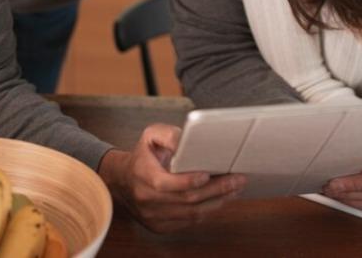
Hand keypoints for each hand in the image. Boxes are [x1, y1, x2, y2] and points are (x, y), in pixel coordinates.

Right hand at [98, 124, 245, 232]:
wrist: (123, 180)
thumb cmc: (143, 155)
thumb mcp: (150, 136)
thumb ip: (169, 134)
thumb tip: (187, 140)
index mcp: (142, 175)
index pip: (165, 184)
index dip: (188, 181)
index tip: (208, 174)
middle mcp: (147, 199)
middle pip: (186, 200)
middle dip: (216, 190)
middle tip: (237, 180)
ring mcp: (153, 216)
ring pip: (191, 214)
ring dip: (217, 202)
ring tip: (235, 189)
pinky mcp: (161, 226)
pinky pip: (189, 222)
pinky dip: (208, 211)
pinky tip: (221, 199)